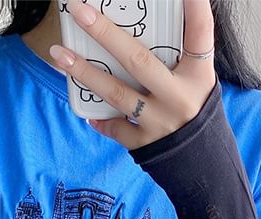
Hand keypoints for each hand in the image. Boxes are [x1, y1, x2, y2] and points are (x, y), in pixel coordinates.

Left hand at [48, 0, 216, 150]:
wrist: (200, 161)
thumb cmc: (194, 109)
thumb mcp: (198, 80)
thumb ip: (182, 53)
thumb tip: (161, 17)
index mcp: (198, 75)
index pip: (199, 33)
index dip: (194, 7)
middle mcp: (178, 97)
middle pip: (138, 61)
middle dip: (106, 34)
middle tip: (80, 11)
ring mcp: (160, 121)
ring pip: (117, 94)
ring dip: (85, 73)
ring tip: (60, 55)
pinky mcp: (145, 143)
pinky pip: (116, 127)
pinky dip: (101, 119)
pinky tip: (88, 111)